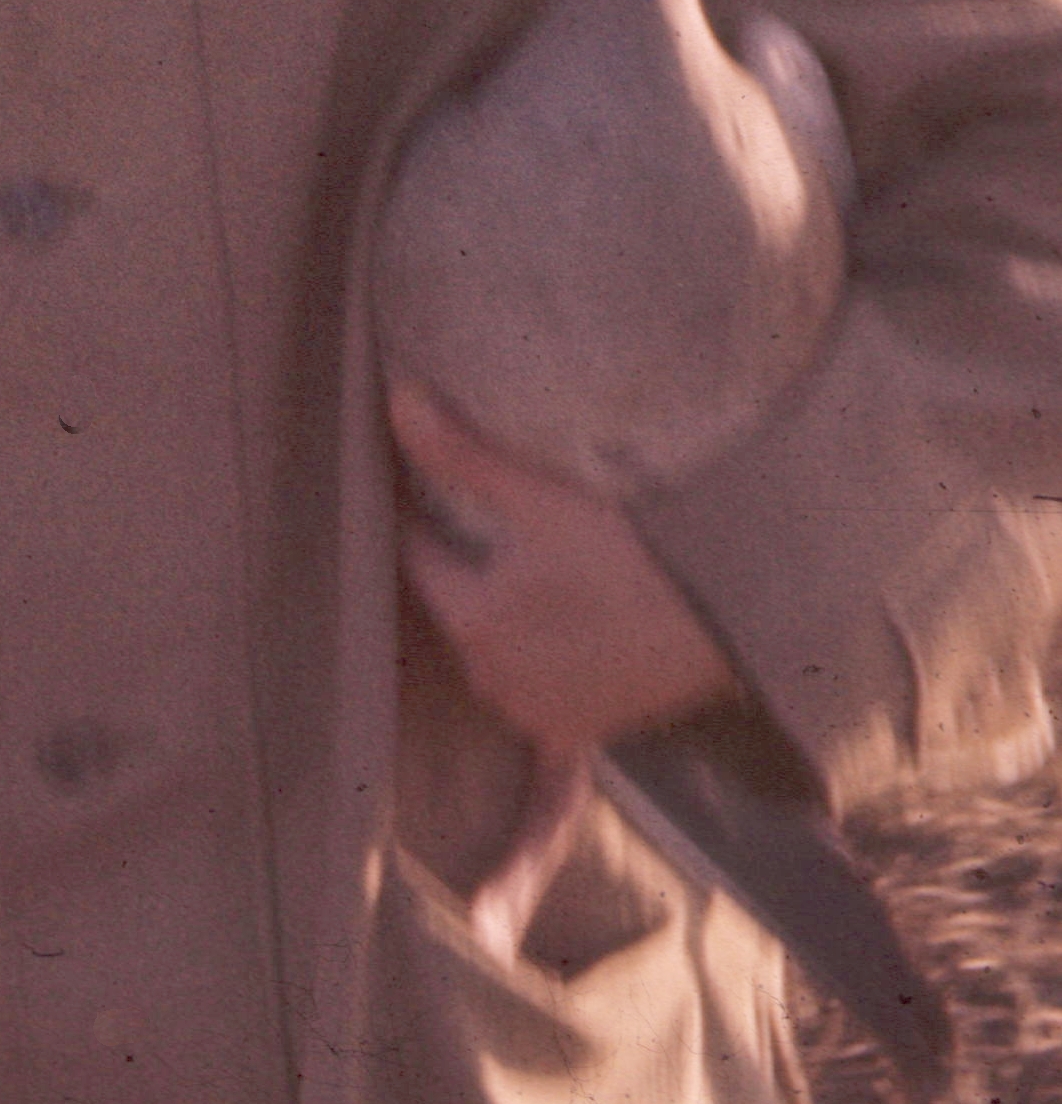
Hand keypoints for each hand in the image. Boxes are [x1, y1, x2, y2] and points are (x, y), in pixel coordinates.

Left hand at [390, 382, 739, 751]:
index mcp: (473, 625)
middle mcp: (495, 682)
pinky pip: (537, 692)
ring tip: (511, 562)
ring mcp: (540, 714)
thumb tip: (396, 401)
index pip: (415, 554)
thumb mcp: (540, 495)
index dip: (415, 510)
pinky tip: (552, 630)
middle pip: (453, 604)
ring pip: (493, 649)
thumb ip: (459, 453)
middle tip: (465, 513)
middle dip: (455, 562)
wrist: (733, 621)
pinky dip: (535, 660)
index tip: (419, 476)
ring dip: (495, 613)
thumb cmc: (632, 554)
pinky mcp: (584, 729)